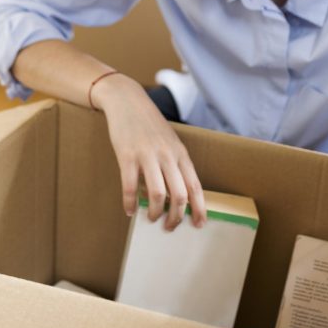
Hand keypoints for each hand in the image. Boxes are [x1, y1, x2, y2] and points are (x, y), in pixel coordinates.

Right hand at [94, 74, 206, 230]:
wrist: (128, 101)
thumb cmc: (150, 125)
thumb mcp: (169, 142)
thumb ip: (174, 165)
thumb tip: (174, 195)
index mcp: (181, 153)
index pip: (195, 186)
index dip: (199, 208)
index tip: (199, 225)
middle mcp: (168, 155)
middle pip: (180, 194)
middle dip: (176, 217)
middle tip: (169, 227)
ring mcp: (148, 155)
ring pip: (158, 194)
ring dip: (155, 213)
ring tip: (151, 219)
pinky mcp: (127, 156)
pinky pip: (131, 187)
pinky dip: (130, 203)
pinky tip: (129, 210)